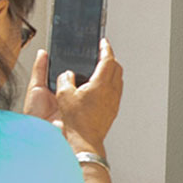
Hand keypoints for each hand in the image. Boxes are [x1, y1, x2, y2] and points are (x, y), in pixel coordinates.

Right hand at [27, 39, 123, 155]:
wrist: (85, 140)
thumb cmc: (77, 122)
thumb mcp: (64, 95)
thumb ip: (65, 80)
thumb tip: (67, 75)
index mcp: (101, 84)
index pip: (108, 60)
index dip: (105, 48)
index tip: (103, 42)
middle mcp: (111, 91)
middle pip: (116, 68)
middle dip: (110, 58)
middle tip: (102, 53)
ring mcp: (114, 101)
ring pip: (118, 79)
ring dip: (111, 71)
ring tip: (101, 68)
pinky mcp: (113, 109)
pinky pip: (116, 90)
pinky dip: (111, 83)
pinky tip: (100, 87)